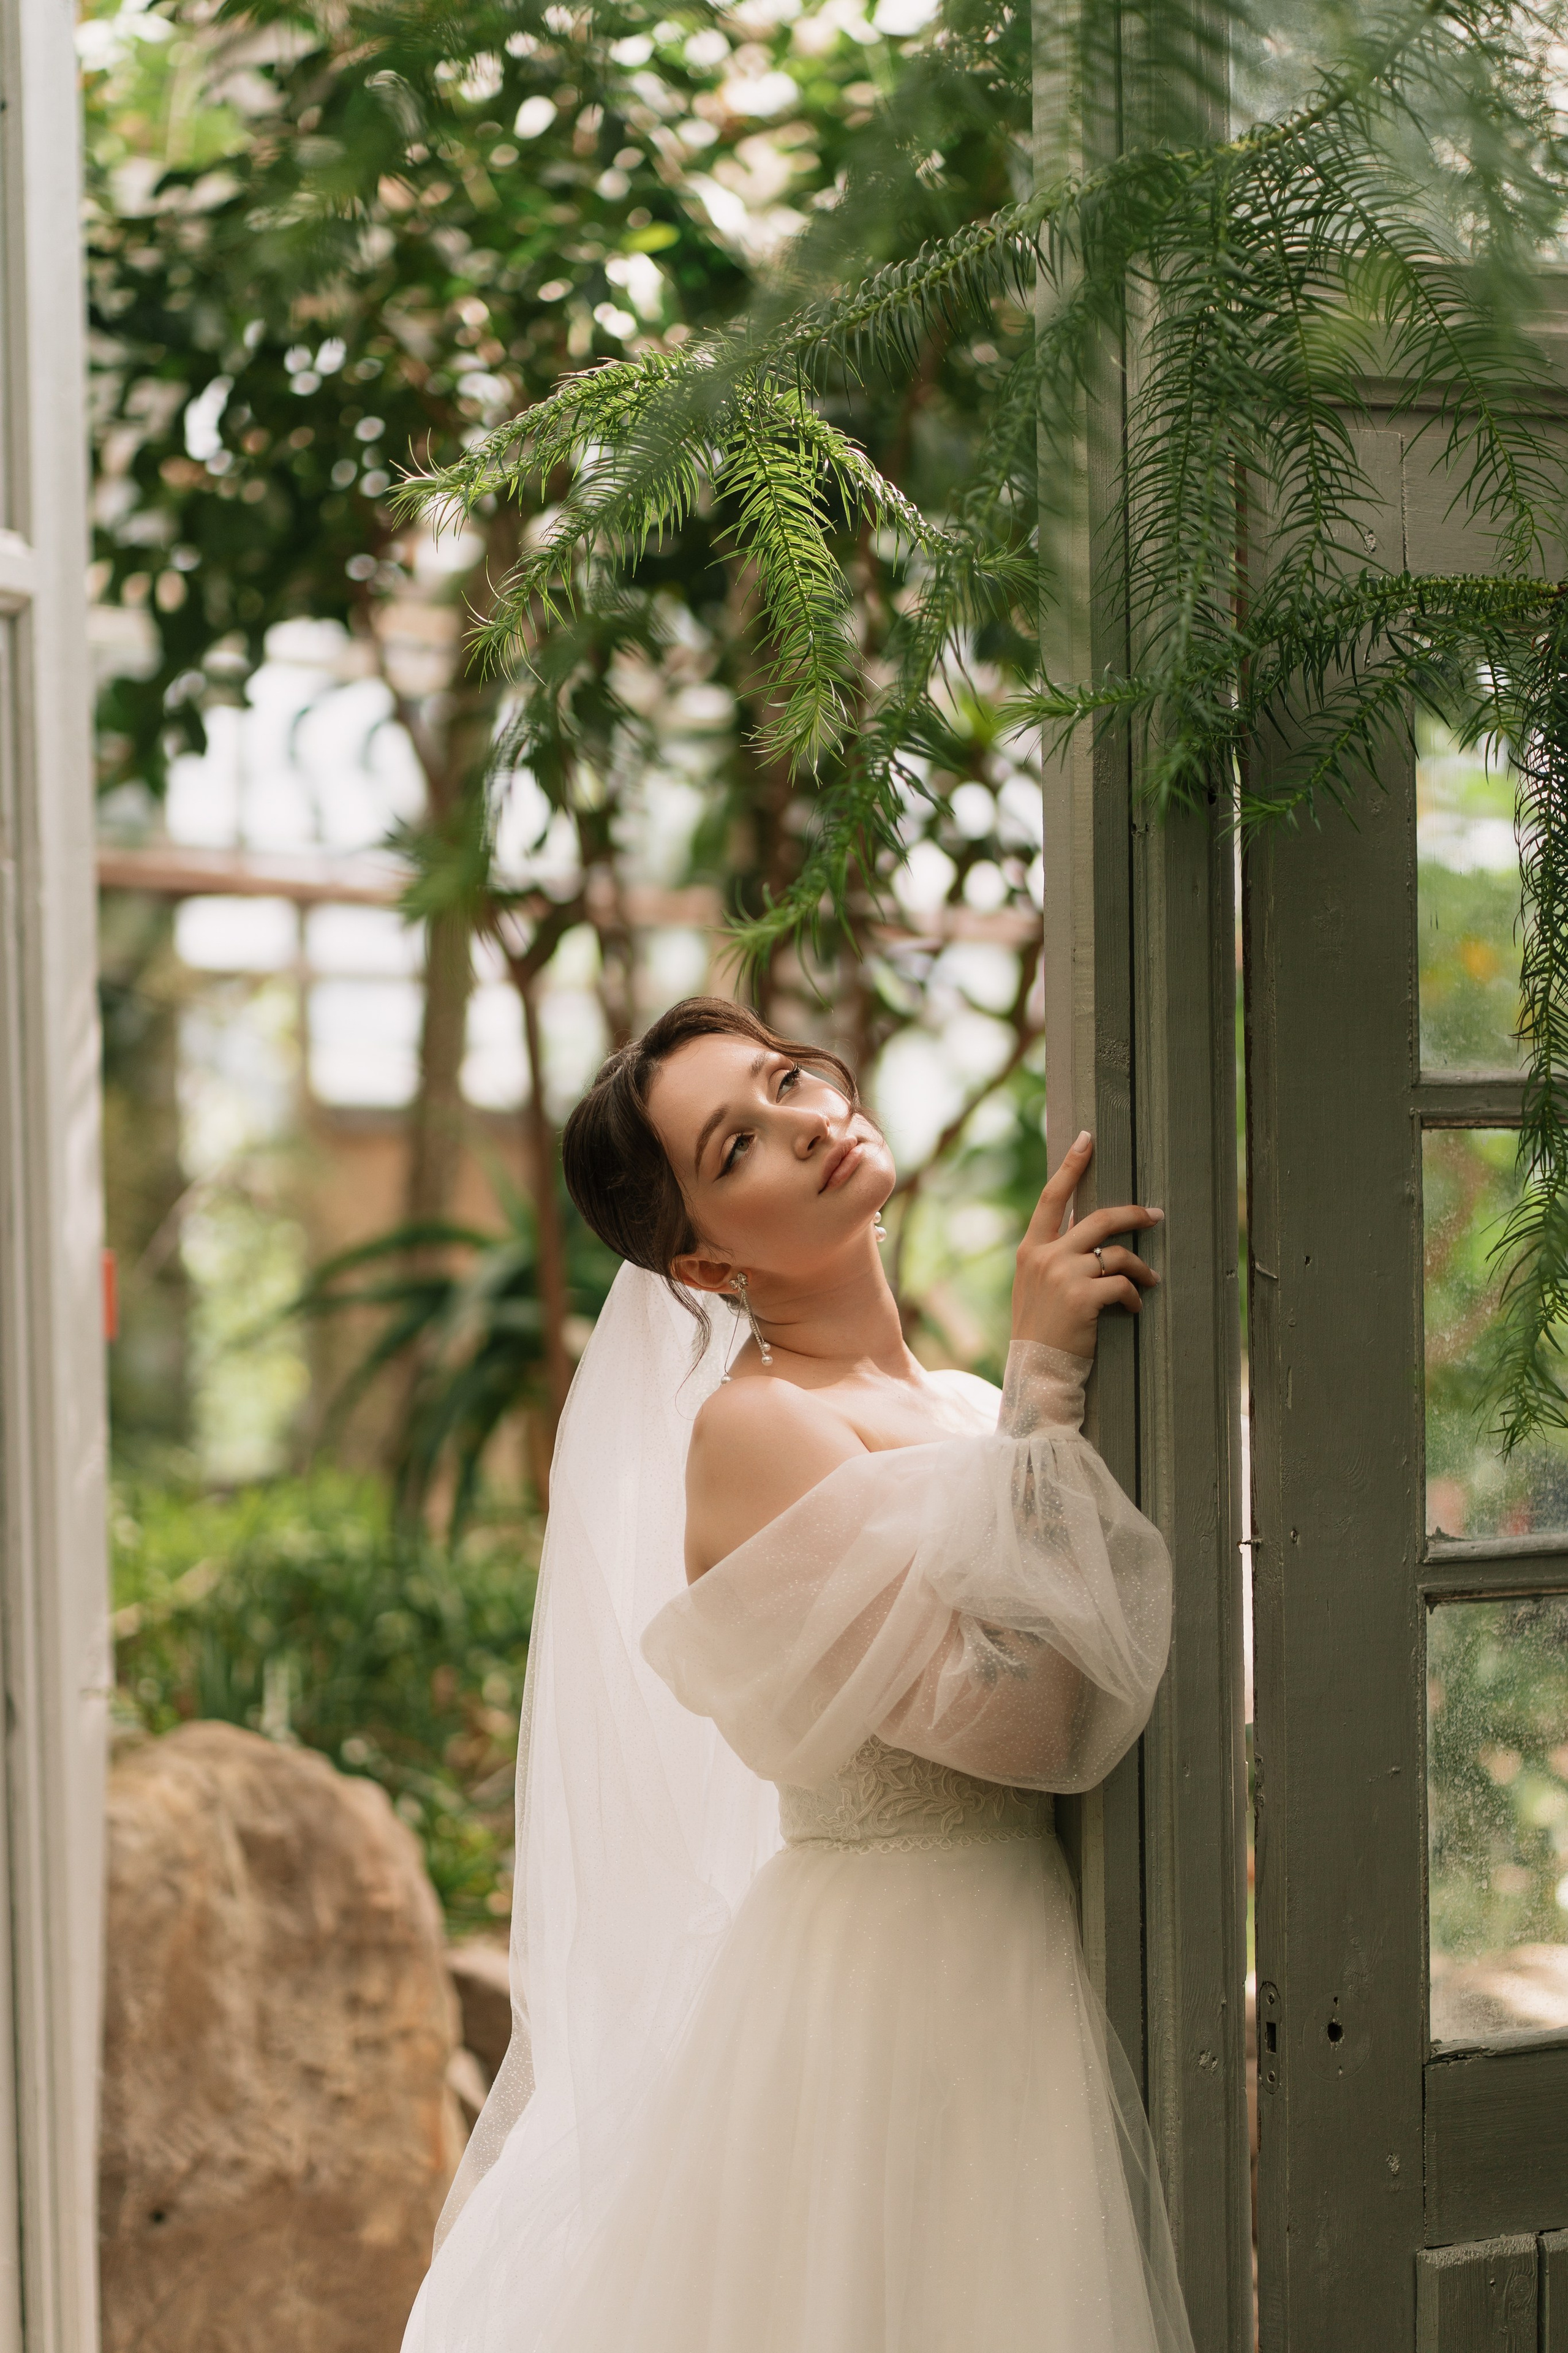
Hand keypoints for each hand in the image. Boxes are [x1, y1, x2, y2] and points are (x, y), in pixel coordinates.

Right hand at [1011, 1131, 1162, 1356]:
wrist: (1036, 1368)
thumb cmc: (1040, 1329)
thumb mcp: (1034, 1286)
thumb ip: (1053, 1258)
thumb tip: (1087, 1237)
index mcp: (1030, 1250)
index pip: (1051, 1197)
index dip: (1070, 1165)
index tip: (1087, 1138)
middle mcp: (1045, 1256)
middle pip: (1099, 1219)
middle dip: (1133, 1214)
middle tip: (1155, 1215)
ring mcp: (1063, 1275)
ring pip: (1118, 1254)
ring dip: (1141, 1267)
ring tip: (1150, 1280)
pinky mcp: (1083, 1297)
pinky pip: (1123, 1285)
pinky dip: (1134, 1297)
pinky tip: (1133, 1309)